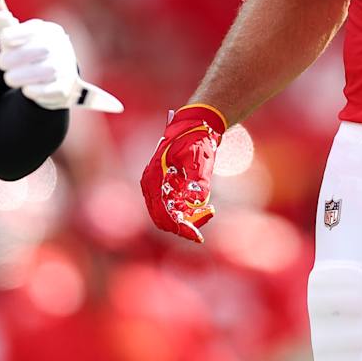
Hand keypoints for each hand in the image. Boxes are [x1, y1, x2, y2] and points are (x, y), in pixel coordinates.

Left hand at [0, 8, 123, 111]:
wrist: (58, 76)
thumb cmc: (32, 52)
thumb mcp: (19, 37)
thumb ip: (5, 27)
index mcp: (49, 31)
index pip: (32, 29)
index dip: (14, 34)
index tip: (3, 41)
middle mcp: (61, 46)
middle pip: (38, 49)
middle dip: (13, 58)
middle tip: (2, 64)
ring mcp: (65, 67)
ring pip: (46, 70)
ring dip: (21, 76)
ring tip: (11, 77)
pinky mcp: (64, 87)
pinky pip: (50, 89)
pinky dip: (35, 90)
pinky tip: (26, 89)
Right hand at [140, 103, 226, 241]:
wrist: (196, 124)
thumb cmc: (196, 138)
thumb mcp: (200, 159)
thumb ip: (199, 181)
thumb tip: (198, 201)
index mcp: (154, 178)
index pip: (162, 213)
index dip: (179, 228)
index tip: (197, 236)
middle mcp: (151, 185)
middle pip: (164, 218)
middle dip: (185, 224)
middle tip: (207, 218)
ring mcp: (157, 186)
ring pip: (169, 214)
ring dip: (188, 218)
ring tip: (210, 210)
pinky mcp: (166, 186)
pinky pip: (174, 207)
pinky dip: (188, 211)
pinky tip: (206, 206)